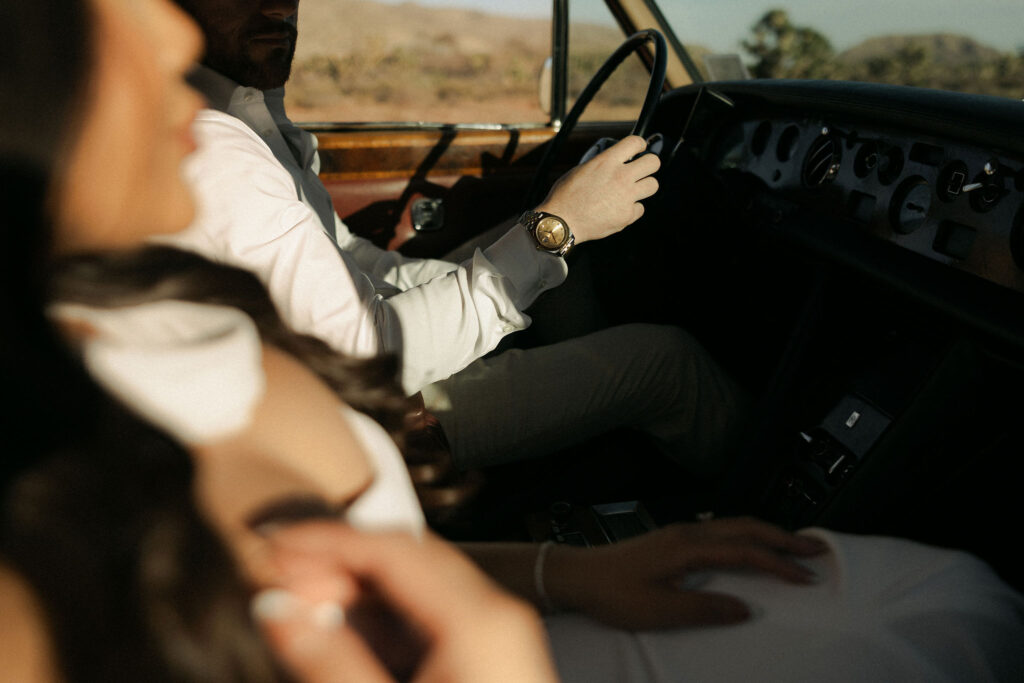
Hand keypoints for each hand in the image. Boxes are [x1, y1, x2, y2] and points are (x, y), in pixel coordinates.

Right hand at [252, 523, 557, 682]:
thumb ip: (327, 661)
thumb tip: (276, 610)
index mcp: (478, 621)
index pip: (390, 548)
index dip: (324, 540)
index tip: (270, 545)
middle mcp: (494, 615)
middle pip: (405, 559)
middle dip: (338, 562)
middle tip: (278, 582)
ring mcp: (498, 635)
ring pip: (417, 585)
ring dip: (359, 590)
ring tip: (302, 608)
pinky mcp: (490, 657)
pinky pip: (431, 616)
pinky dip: (384, 618)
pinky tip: (344, 635)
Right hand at [535, 135, 659, 243]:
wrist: (561, 222)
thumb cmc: (565, 197)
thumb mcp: (580, 170)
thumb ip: (601, 164)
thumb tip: (612, 162)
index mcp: (607, 161)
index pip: (636, 142)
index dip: (639, 144)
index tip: (639, 148)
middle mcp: (620, 176)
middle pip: (653, 162)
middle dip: (649, 164)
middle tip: (642, 169)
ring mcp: (626, 197)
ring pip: (653, 185)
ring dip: (644, 186)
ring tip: (632, 190)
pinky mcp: (627, 215)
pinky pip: (640, 208)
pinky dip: (632, 209)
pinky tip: (619, 209)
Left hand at [545, 516, 828, 629]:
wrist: (577, 575)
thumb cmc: (612, 591)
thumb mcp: (660, 610)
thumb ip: (705, 608)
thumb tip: (745, 609)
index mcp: (688, 546)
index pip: (746, 552)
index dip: (779, 564)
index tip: (807, 577)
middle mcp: (688, 532)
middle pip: (746, 528)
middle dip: (784, 537)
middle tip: (816, 549)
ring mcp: (680, 533)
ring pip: (734, 526)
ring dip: (766, 534)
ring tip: (792, 546)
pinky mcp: (673, 539)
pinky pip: (721, 531)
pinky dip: (746, 536)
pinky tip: (750, 547)